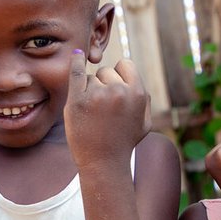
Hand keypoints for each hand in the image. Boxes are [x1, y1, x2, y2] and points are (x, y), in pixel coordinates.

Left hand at [64, 52, 150, 167]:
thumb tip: (131, 74)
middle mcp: (118, 91)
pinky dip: (75, 63)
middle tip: (104, 109)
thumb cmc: (124, 142)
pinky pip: (76, 73)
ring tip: (94, 114)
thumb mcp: (144, 121)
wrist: (104, 163)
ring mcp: (96, 95)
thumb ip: (143, 97)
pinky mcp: (76, 101)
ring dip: (90, 91)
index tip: (116, 88)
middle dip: (105, 84)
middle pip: (107, 71)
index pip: (125, 65)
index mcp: (137, 93)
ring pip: (91, 78)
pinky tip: (76, 55)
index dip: (120, 75)